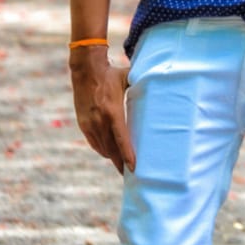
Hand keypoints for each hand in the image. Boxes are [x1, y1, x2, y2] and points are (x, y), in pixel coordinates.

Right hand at [69, 50, 134, 173]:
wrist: (85, 69)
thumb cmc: (111, 74)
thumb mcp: (128, 80)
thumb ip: (142, 88)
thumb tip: (162, 89)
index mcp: (112, 111)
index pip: (121, 139)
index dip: (128, 155)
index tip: (134, 168)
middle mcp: (99, 120)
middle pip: (111, 149)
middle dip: (121, 163)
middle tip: (130, 175)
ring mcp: (89, 123)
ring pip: (102, 148)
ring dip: (112, 158)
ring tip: (122, 166)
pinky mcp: (83, 123)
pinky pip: (94, 143)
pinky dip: (102, 150)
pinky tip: (110, 154)